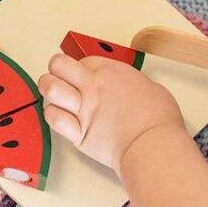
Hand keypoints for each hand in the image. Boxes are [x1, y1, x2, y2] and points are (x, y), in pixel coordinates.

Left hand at [37, 55, 185, 174]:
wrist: (154, 146)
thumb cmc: (159, 120)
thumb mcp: (151, 87)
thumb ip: (131, 82)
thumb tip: (126, 86)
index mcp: (112, 72)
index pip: (82, 61)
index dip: (79, 68)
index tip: (80, 76)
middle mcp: (93, 87)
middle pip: (59, 65)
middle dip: (56, 70)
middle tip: (58, 79)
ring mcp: (84, 109)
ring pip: (50, 88)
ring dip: (48, 90)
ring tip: (53, 96)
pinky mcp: (79, 133)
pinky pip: (53, 117)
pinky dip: (51, 113)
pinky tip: (57, 114)